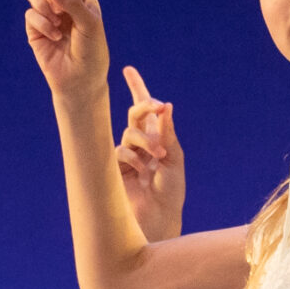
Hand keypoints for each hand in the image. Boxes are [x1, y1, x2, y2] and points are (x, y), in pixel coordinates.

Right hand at [20, 0, 109, 104]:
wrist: (80, 81)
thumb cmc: (92, 53)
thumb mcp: (89, 25)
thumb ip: (71, 2)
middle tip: (59, 7)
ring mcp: (46, 12)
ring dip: (43, 5)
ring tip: (56, 24)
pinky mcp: (34, 27)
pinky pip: (29, 13)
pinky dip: (41, 24)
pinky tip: (54, 37)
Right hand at [116, 66, 186, 239]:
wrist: (158, 218)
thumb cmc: (171, 191)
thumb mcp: (174, 158)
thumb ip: (167, 132)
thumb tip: (165, 105)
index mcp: (158, 138)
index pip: (146, 109)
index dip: (136, 88)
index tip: (127, 70)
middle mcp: (141, 143)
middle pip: (135, 114)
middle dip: (143, 107)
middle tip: (155, 106)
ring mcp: (127, 155)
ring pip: (129, 133)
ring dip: (145, 141)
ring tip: (157, 158)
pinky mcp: (115, 168)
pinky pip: (120, 151)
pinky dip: (133, 159)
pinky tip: (141, 174)